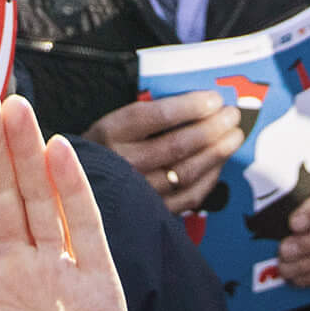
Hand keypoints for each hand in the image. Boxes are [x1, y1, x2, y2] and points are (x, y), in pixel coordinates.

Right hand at [85, 89, 242, 213]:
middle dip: (212, 127)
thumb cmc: (102, 149)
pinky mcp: (150, 211)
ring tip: (233, 137)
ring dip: (216, 152)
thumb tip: (196, 103)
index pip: (156, 116)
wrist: (75, 189)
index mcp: (110, 133)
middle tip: (232, 115)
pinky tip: (218, 164)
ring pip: (186, 171)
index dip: (189, 107)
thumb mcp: (112, 123)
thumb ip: (147, 112)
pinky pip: (189, 197)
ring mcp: (137, 191)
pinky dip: (209, 178)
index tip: (213, 99)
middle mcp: (122, 163)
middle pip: (177, 144)